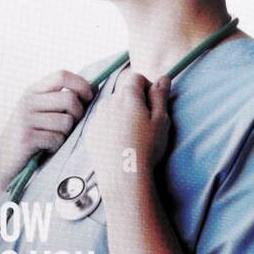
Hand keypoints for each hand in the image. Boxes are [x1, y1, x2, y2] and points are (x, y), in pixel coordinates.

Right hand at [0, 70, 94, 188]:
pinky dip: (56, 147)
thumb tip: (94, 88)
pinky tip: (46, 149)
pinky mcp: (26, 138)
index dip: (81, 84)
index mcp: (32, 91)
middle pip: (69, 99)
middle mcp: (27, 102)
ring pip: (66, 121)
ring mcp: (25, 119)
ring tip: (54, 139)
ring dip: (66, 134)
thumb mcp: (39, 111)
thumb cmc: (30, 136)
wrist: (3, 161)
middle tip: (73, 125)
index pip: (62, 75)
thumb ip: (59, 100)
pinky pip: (56, 139)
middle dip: (79, 114)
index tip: (88, 97)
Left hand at [85, 72, 170, 197]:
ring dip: (121, 114)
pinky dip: (110, 127)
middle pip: (123, 93)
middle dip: (134, 101)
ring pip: (111, 108)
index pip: (136, 77)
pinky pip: (102, 123)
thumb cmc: (146, 148)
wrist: (123, 176)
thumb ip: (160, 96)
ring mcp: (96, 118)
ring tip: (131, 135)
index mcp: (127, 96)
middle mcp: (108, 102)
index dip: (147, 87)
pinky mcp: (90, 133)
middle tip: (144, 123)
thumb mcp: (161, 120)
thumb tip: (163, 78)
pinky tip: (119, 143)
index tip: (152, 104)